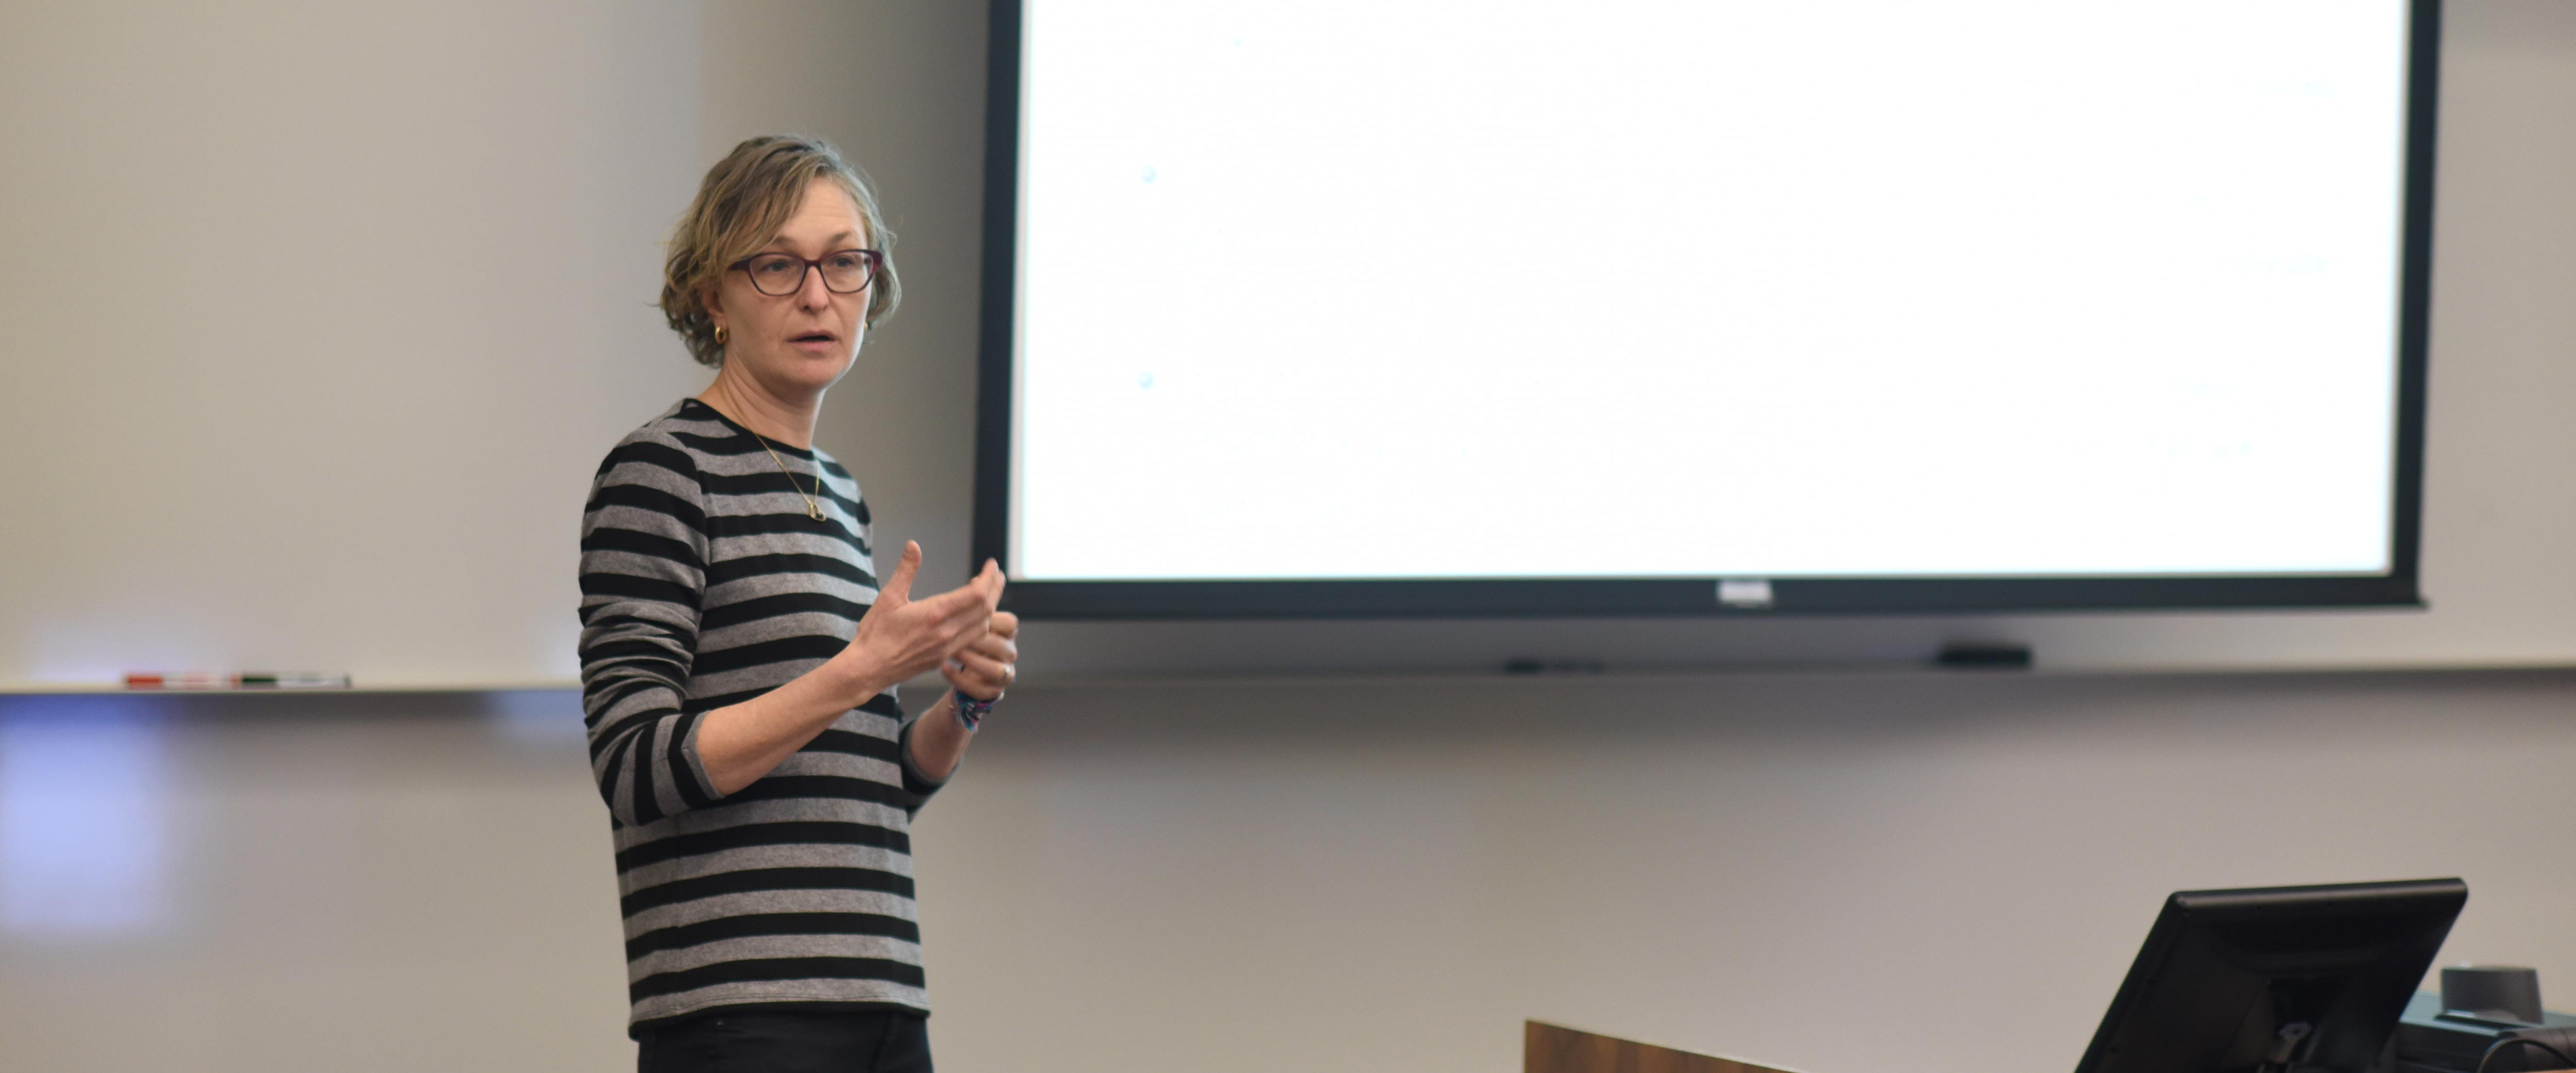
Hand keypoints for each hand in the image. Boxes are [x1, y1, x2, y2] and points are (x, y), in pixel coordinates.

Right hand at [836, 543, 1003, 696]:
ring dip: (990, 606)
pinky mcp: (943, 658)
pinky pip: (972, 639)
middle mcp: (947, 632)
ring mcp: (947, 647)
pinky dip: (980, 624)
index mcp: (935, 614)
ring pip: (983, 625)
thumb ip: (906, 570)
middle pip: (986, 608)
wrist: (868, 670)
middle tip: (996, 574)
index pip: (976, 594)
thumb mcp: (888, 597)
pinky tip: (974, 615)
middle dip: (995, 588)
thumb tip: (913, 545)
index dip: (989, 578)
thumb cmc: (875, 633)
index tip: (991, 565)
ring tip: (989, 591)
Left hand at [943, 610, 1018, 700]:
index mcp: (1005, 633)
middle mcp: (1008, 652)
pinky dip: (962, 680)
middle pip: (1003, 646)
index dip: (991, 619)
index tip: (966, 613)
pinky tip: (944, 668)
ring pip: (997, 670)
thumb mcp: (968, 620)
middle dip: (978, 641)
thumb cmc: (961, 639)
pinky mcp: (993, 691)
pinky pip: (983, 690)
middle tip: (954, 634)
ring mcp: (1004, 673)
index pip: (1010, 623)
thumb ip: (973, 603)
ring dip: (974, 661)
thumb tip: (974, 579)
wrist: (959, 670)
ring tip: (952, 653)